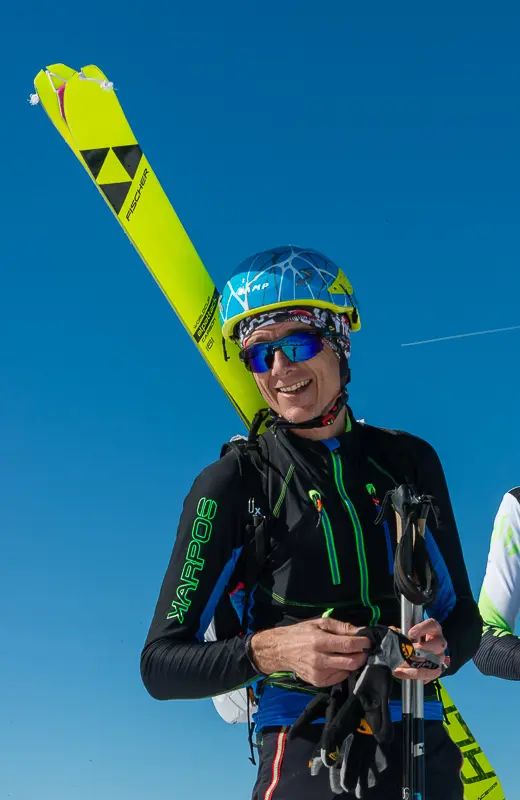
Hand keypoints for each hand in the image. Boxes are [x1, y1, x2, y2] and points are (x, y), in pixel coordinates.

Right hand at [250, 618, 370, 686]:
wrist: (281, 650)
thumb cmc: (301, 633)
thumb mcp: (320, 623)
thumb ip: (341, 627)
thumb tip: (360, 631)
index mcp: (319, 642)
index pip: (348, 645)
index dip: (362, 643)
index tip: (368, 641)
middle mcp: (320, 660)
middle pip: (351, 662)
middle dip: (362, 655)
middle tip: (363, 649)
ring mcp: (319, 674)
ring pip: (347, 671)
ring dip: (353, 662)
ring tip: (350, 654)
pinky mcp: (319, 683)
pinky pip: (339, 677)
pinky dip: (344, 669)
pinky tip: (338, 661)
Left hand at [393, 618, 447, 683]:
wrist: (416, 651)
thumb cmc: (411, 639)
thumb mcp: (406, 633)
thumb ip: (400, 633)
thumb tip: (392, 636)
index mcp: (434, 629)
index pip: (432, 625)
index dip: (423, 628)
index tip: (410, 633)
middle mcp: (440, 643)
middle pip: (437, 645)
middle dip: (421, 650)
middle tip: (407, 653)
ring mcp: (440, 657)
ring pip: (435, 663)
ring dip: (416, 666)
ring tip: (400, 667)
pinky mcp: (437, 670)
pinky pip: (429, 675)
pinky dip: (414, 675)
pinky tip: (402, 673)